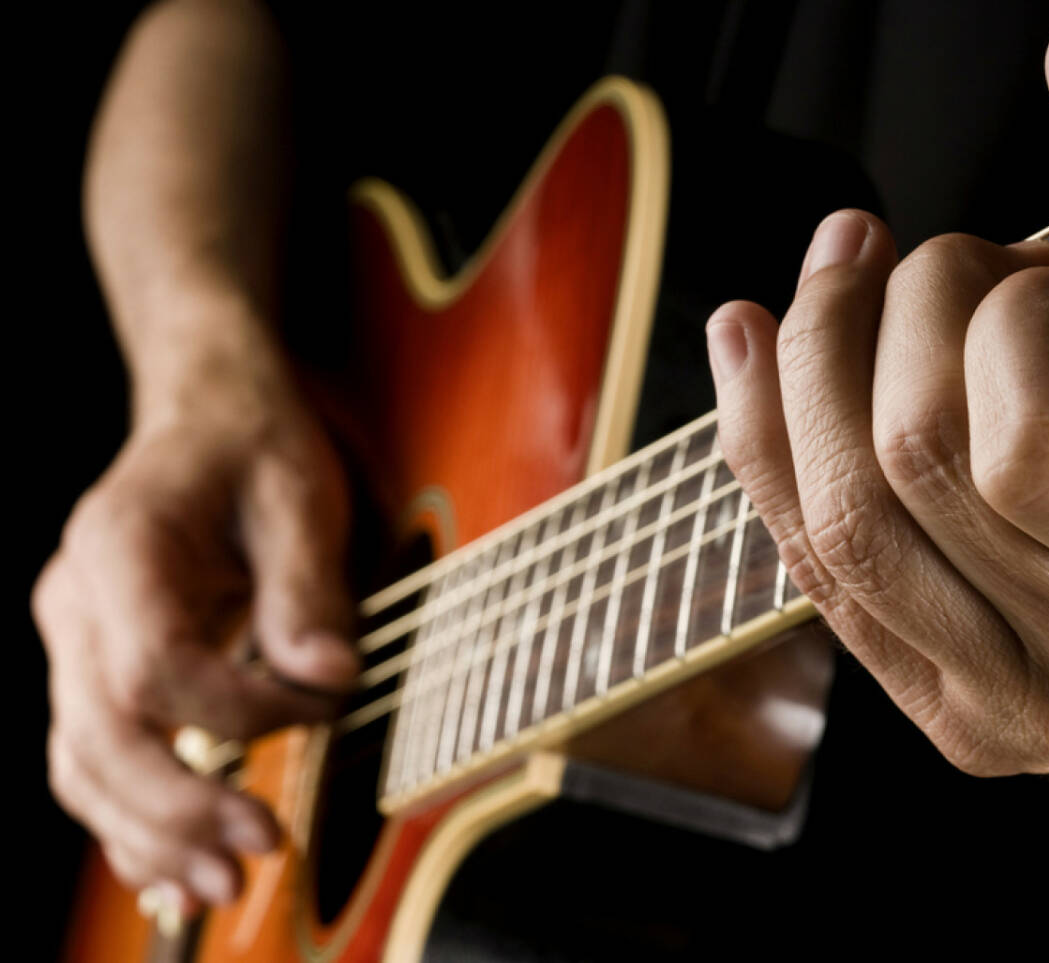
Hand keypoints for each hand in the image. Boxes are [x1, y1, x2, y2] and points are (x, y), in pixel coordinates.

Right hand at [33, 348, 358, 910]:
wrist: (204, 414)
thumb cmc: (252, 446)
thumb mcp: (300, 493)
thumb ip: (308, 587)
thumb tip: (325, 678)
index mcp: (119, 546)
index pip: (155, 666)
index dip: (241, 710)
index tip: (322, 703)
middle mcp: (75, 603)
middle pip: (98, 734)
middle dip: (180, 807)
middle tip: (261, 853)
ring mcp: (73, 643)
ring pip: (82, 765)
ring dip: (148, 836)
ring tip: (223, 888)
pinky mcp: (94, 673)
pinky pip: (93, 763)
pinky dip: (131, 823)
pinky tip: (176, 871)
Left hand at [708, 20, 1048, 873]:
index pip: (1036, 447)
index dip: (1009, 323)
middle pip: (911, 468)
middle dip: (896, 314)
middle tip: (946, 257)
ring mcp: (1026, 708)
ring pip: (836, 526)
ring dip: (801, 367)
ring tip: (833, 272)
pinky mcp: (959, 718)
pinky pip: (818, 573)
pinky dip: (769, 447)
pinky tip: (757, 353)